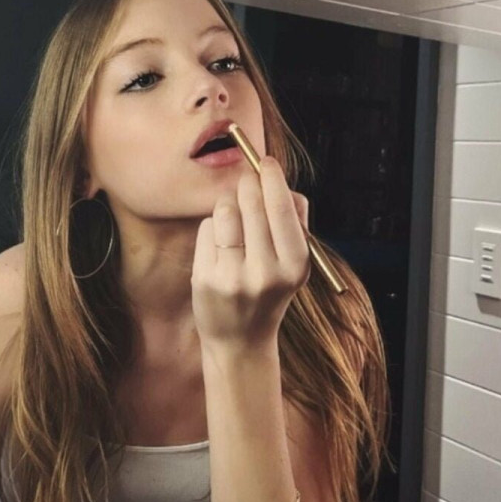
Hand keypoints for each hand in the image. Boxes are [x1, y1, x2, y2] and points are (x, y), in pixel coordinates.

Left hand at [191, 156, 310, 351]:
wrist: (241, 340)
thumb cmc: (271, 288)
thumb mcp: (295, 262)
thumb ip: (295, 221)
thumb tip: (279, 182)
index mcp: (295, 265)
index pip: (281, 208)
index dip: (272, 178)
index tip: (266, 161)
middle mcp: (265, 272)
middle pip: (251, 203)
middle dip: (248, 183)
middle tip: (248, 179)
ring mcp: (232, 276)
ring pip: (225, 210)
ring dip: (228, 202)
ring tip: (234, 215)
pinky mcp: (205, 278)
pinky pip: (206, 229)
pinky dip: (213, 227)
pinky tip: (221, 244)